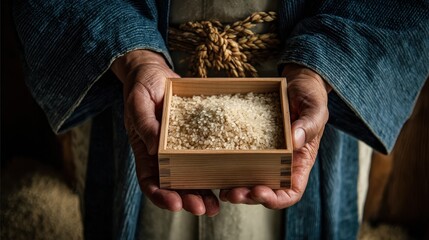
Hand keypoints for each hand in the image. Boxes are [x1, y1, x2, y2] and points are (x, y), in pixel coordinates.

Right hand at [111, 50, 219, 215]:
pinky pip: (205, 155)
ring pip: (192, 175)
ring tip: (218, 204)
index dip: (161, 196)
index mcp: (146, 150)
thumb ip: (145, 124)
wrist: (156, 73)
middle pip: (175, 184)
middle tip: (204, 209)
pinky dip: (214, 167)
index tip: (175, 204)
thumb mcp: (139, 102)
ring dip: (204, 191)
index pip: (150, 180)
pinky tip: (228, 176)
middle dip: (189, 199)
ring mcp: (180, 148)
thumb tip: (156, 148)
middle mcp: (163, 155)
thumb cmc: (142, 86)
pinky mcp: (195, 138)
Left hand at [219, 64, 330, 208]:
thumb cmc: (310, 97)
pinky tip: (217, 168)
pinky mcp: (251, 145)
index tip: (259, 191)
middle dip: (249, 196)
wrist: (295, 84)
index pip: (290, 192)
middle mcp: (281, 164)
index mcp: (299, 162)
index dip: (275, 198)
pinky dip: (228, 169)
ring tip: (223, 190)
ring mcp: (264, 156)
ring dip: (236, 188)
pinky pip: (240, 160)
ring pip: (250, 181)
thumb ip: (309, 125)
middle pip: (266, 191)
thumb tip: (295, 140)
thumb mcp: (315, 109)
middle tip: (233, 193)